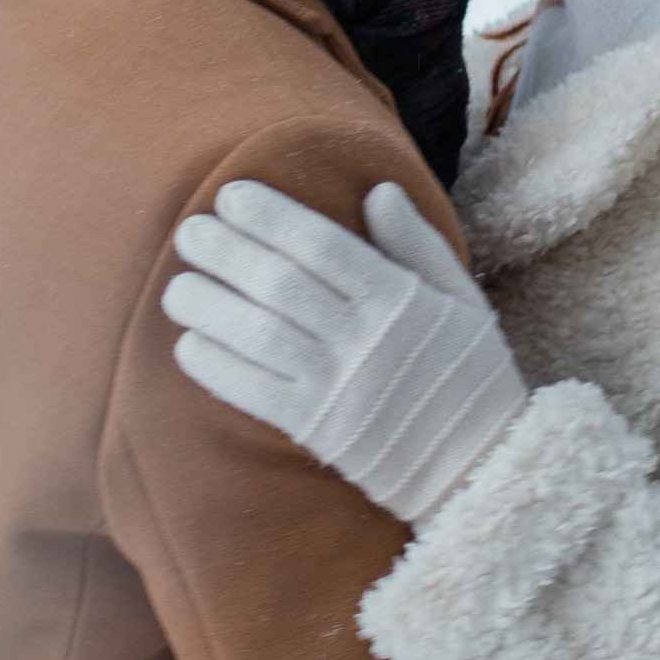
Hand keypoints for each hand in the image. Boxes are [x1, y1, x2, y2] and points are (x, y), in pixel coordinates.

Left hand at [163, 180, 528, 525]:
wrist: (482, 468)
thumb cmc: (471, 375)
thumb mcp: (464, 300)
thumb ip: (419, 245)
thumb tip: (378, 191)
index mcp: (399, 301)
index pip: (322, 245)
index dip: (271, 216)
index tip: (230, 195)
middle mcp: (364, 340)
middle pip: (280, 285)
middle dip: (227, 252)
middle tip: (189, 231)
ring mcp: (338, 387)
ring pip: (258, 335)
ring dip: (210, 307)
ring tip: (177, 286)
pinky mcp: (319, 430)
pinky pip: (255, 393)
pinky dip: (217, 367)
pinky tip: (189, 344)